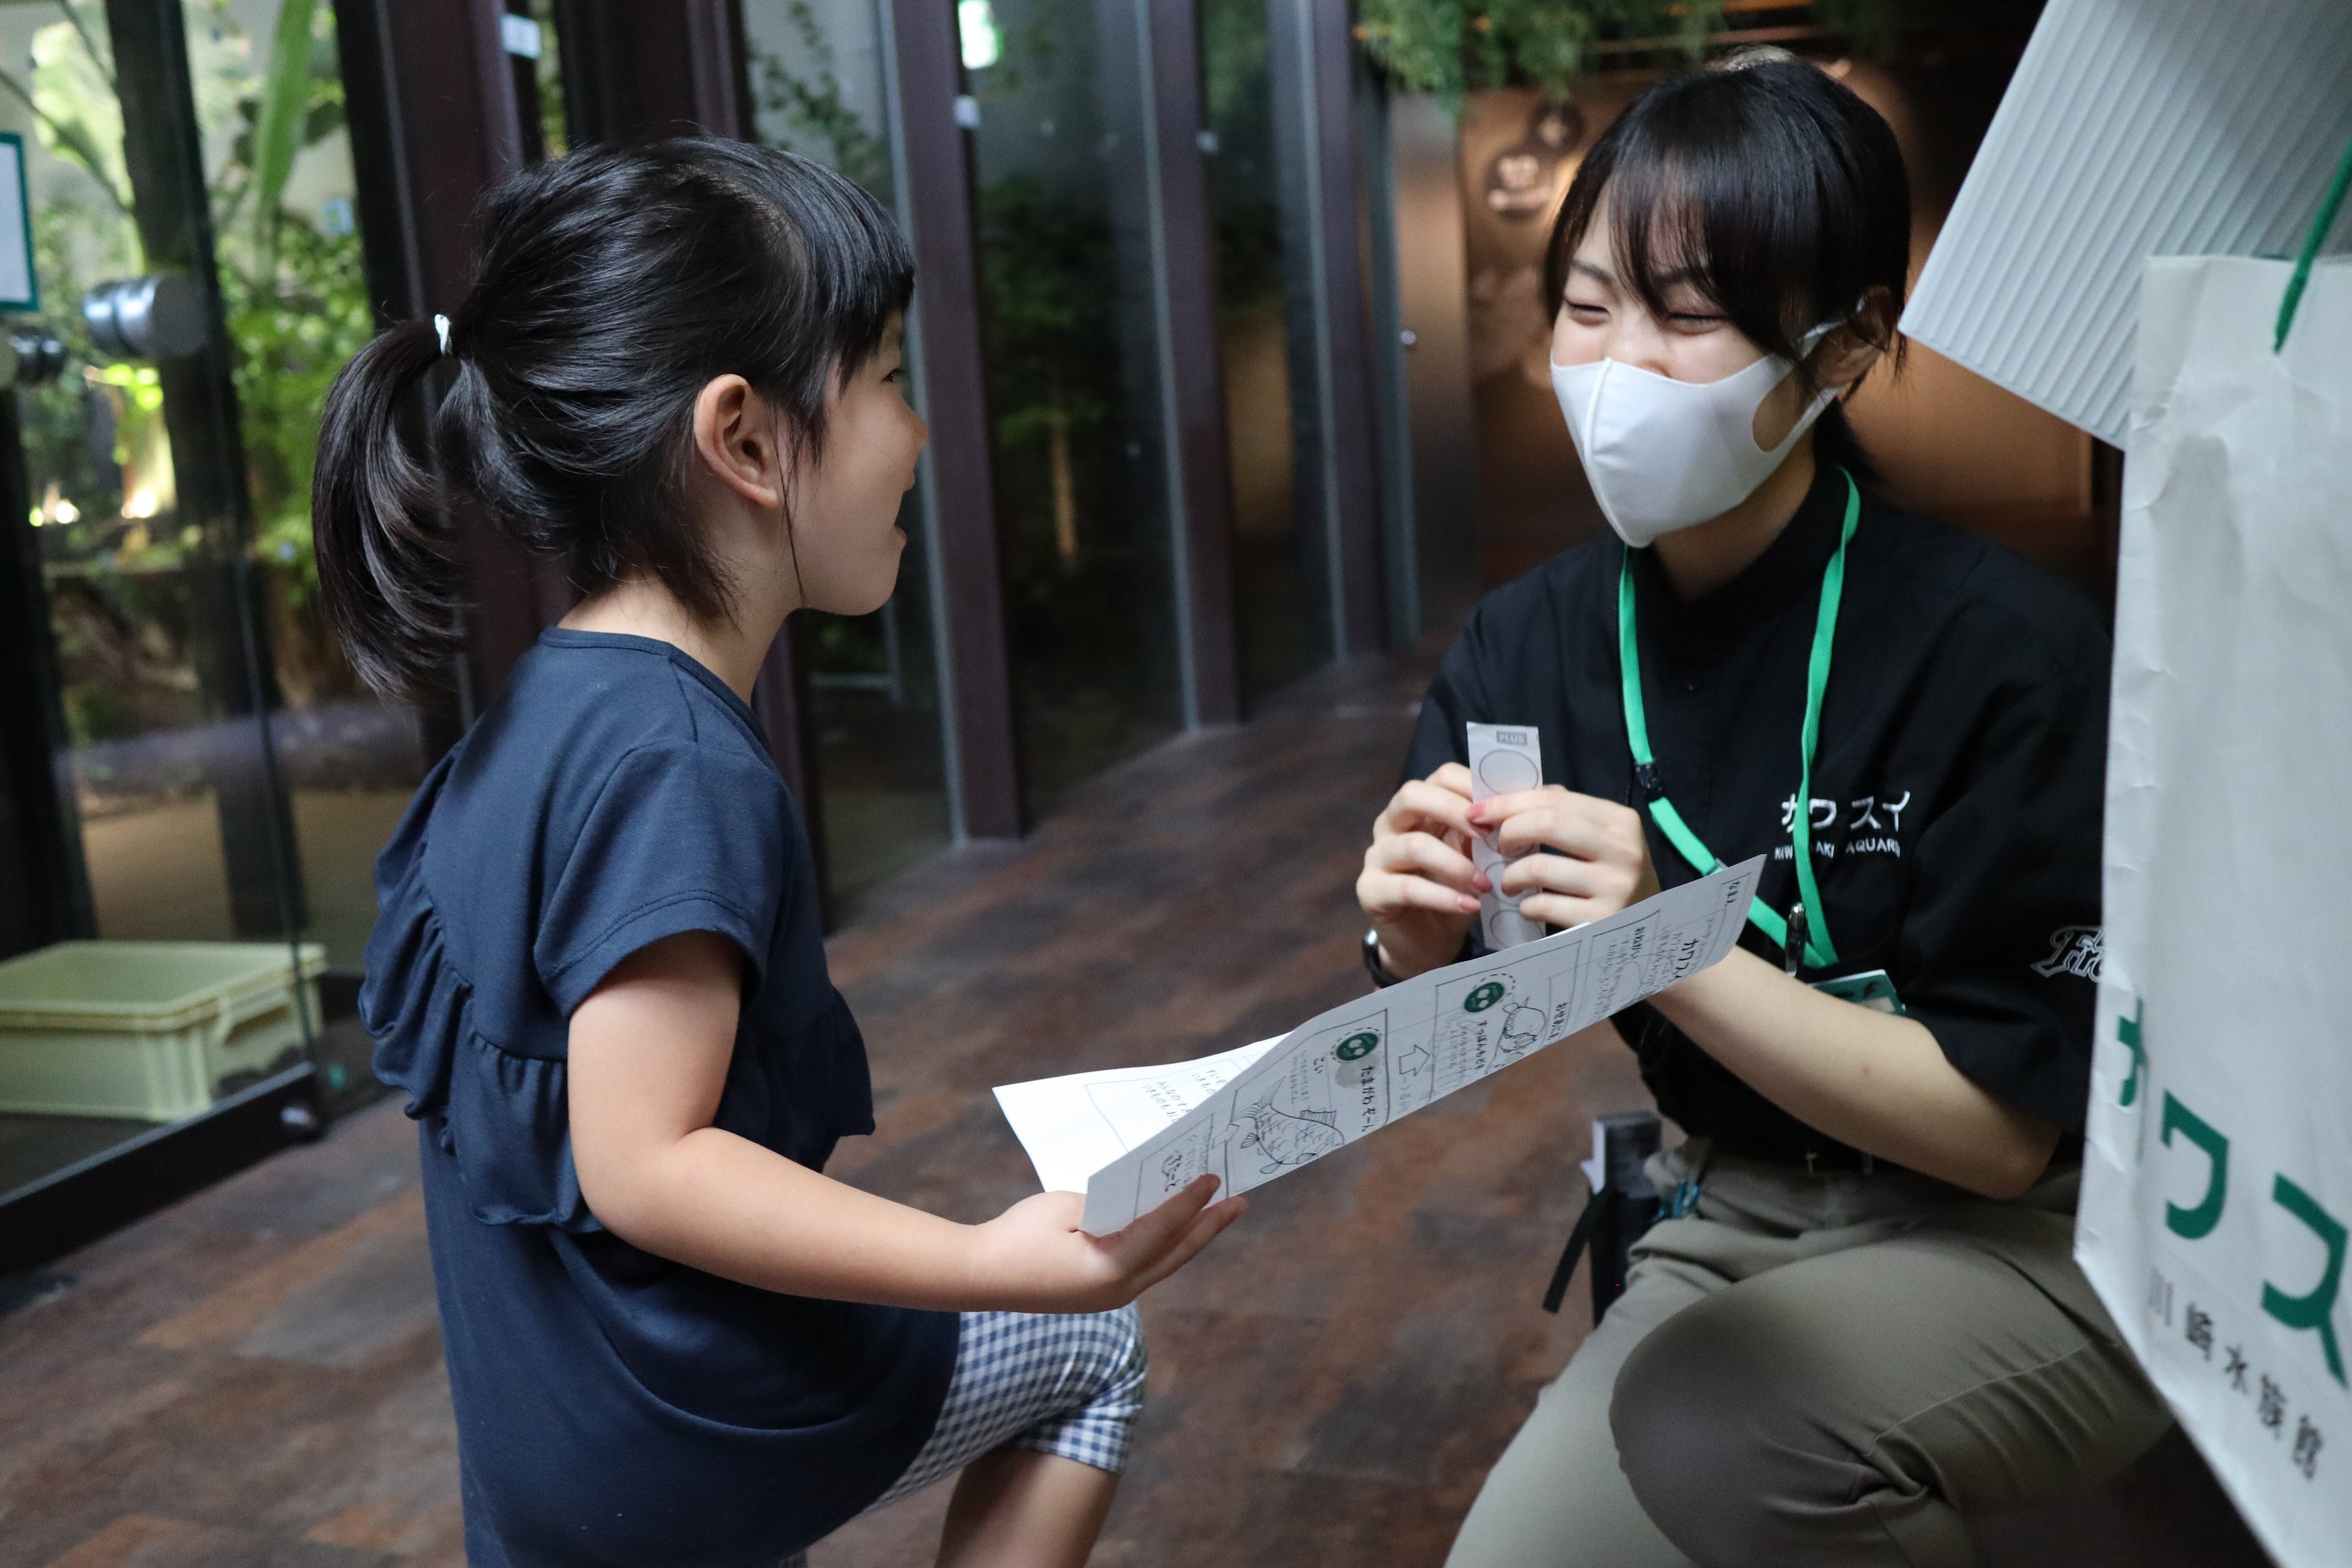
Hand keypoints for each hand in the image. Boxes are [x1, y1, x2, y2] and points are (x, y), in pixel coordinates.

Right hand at [964, 1176, 1245, 1313]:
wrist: (982, 1276)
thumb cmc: (1019, 1236)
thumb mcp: (1068, 1208)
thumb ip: (1111, 1207)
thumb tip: (1141, 1205)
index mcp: (1110, 1268)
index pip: (1162, 1228)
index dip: (1191, 1202)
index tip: (1214, 1179)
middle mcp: (1119, 1290)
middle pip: (1176, 1254)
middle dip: (1210, 1226)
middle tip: (1239, 1201)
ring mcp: (1112, 1296)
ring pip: (1165, 1263)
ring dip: (1192, 1237)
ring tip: (1219, 1212)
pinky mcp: (1102, 1293)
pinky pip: (1146, 1266)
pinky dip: (1165, 1245)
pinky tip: (1176, 1228)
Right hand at [1358, 763, 1484, 978]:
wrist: (1428, 943)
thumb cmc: (1456, 892)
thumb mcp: (1477, 859)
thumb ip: (1490, 834)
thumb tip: (1531, 804)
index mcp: (1419, 808)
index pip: (1441, 777)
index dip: (1472, 787)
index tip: (1503, 809)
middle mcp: (1391, 824)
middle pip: (1412, 795)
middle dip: (1455, 811)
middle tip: (1490, 836)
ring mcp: (1377, 856)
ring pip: (1412, 844)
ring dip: (1455, 864)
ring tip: (1485, 884)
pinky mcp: (1370, 890)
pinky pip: (1408, 887)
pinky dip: (1444, 897)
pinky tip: (1470, 907)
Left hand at [1469, 786, 1658, 929]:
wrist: (1647, 935)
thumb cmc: (1611, 879)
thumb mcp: (1601, 840)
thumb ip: (1564, 815)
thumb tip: (1509, 798)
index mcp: (1621, 821)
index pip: (1554, 799)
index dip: (1509, 803)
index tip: (1476, 812)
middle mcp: (1623, 850)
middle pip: (1547, 824)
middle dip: (1508, 832)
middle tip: (1495, 847)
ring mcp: (1615, 887)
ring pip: (1540, 867)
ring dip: (1510, 875)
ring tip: (1508, 883)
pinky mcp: (1601, 921)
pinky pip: (1543, 905)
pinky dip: (1525, 905)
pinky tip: (1527, 906)